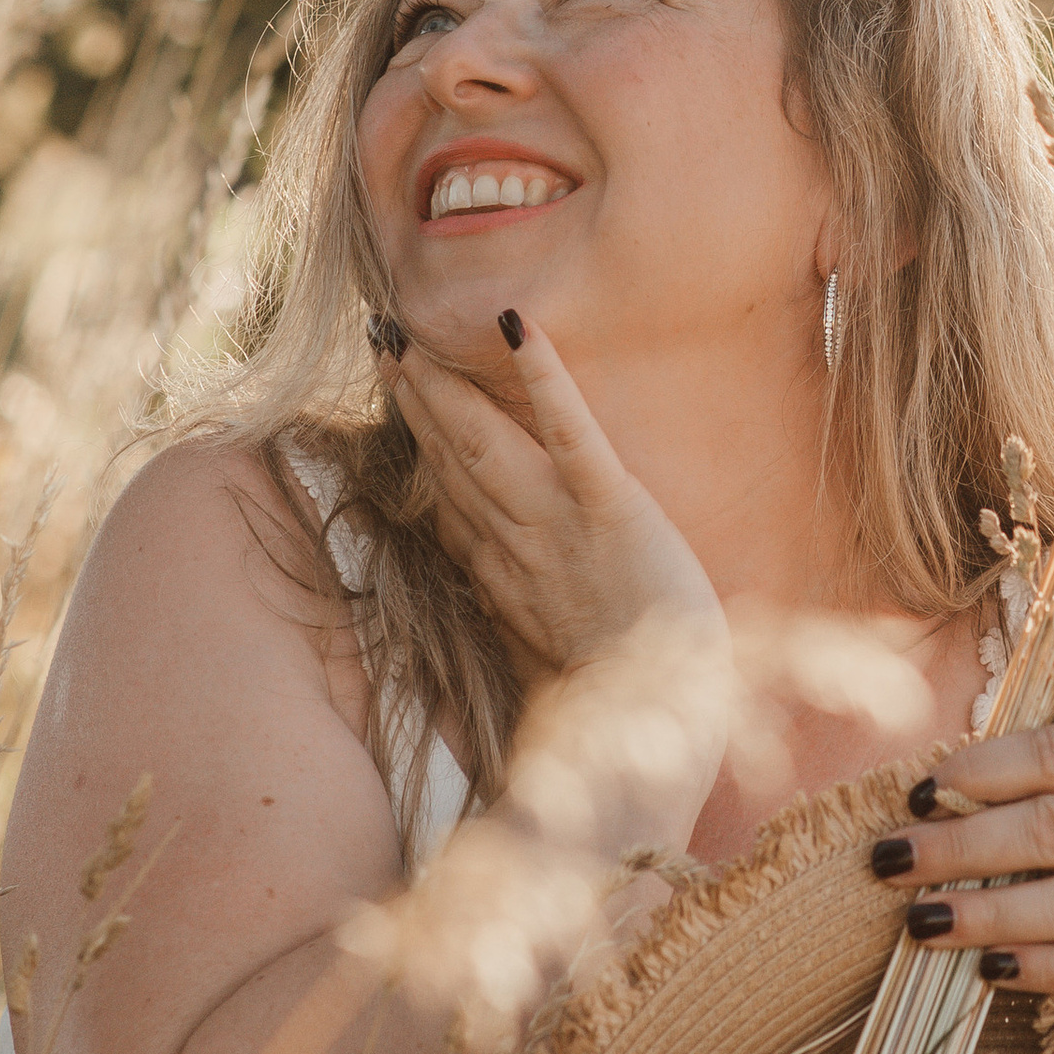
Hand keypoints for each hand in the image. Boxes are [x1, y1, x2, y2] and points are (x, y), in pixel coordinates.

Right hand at [385, 317, 726, 691]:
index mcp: (506, 580)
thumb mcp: (555, 656)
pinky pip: (573, 434)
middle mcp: (520, 547)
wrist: (670, 728)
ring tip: (414, 336)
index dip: (417, 445)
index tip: (392, 399)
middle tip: (383, 341)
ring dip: (448, 387)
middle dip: (416, 401)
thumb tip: (489, 590)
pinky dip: (544, 378)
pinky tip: (519, 325)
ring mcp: (561, 525)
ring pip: (487, 443)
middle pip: (455, 461)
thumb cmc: (629, 695)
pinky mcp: (613, 509)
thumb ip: (521, 615)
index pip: (449, 498)